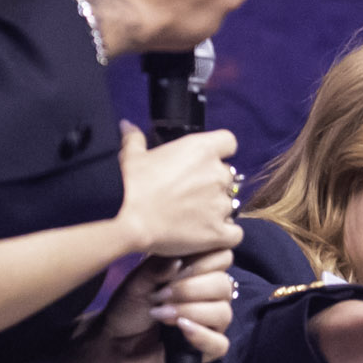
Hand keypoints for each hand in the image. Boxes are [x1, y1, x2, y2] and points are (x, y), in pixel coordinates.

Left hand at [98, 249, 233, 362]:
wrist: (114, 341)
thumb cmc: (128, 306)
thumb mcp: (137, 282)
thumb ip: (158, 268)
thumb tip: (179, 261)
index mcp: (199, 272)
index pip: (223, 257)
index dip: (205, 261)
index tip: (178, 267)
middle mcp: (210, 296)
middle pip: (224, 285)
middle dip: (191, 289)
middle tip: (162, 295)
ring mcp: (211, 323)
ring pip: (223, 313)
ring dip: (192, 311)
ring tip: (162, 314)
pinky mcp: (207, 349)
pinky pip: (220, 344)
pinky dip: (203, 336)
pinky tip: (182, 329)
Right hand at [111, 122, 241, 256]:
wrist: (128, 219)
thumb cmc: (130, 184)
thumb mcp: (132, 155)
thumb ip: (135, 139)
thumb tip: (127, 125)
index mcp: (202, 149)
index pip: (228, 142)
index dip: (220, 152)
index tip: (205, 162)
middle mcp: (217, 174)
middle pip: (228, 176)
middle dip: (214, 184)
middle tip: (191, 194)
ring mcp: (220, 204)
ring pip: (230, 205)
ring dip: (217, 210)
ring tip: (194, 218)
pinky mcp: (218, 232)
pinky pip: (235, 234)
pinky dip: (225, 235)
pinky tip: (208, 236)